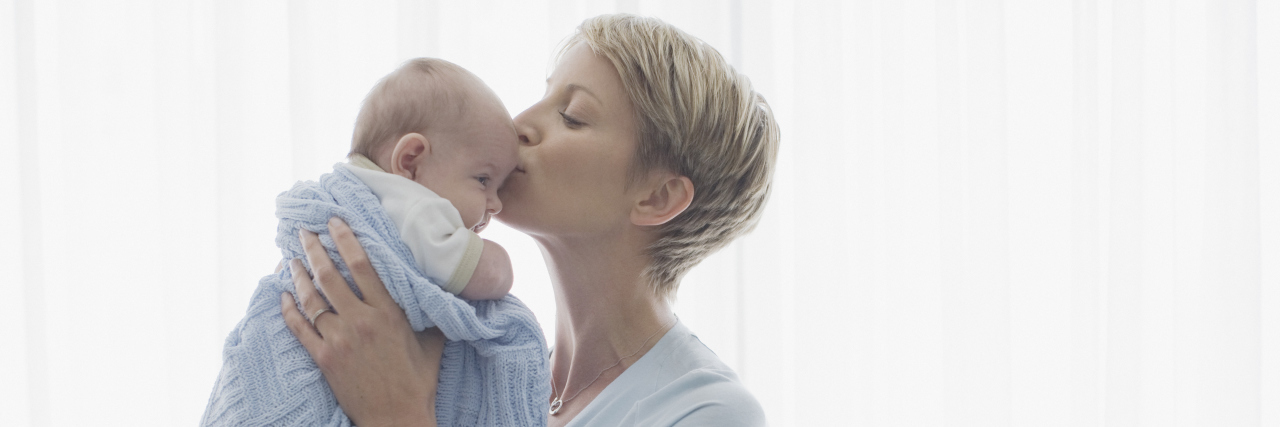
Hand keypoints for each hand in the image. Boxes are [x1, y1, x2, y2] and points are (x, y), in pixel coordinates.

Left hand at [280, 217, 444, 426]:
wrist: (396, 418)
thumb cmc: (418, 382)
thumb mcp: (433, 342)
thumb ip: (431, 313)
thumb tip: (443, 289)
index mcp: (388, 312)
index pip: (362, 265)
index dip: (346, 239)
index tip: (335, 222)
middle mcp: (360, 321)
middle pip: (330, 275)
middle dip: (314, 249)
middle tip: (304, 231)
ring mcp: (338, 340)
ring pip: (311, 298)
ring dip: (298, 274)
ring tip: (291, 258)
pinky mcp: (323, 358)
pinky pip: (299, 328)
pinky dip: (288, 309)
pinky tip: (283, 296)